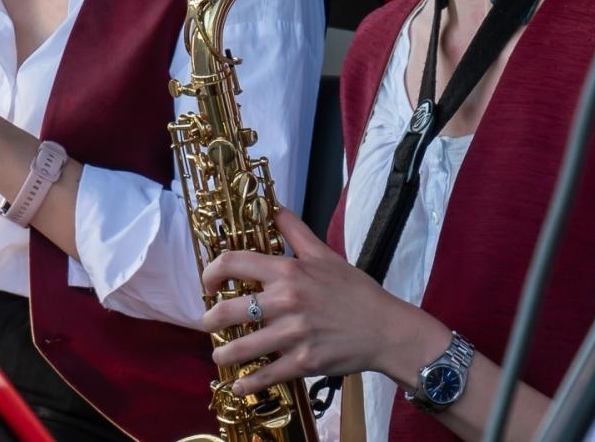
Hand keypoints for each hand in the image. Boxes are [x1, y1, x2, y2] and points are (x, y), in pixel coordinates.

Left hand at [200, 209, 445, 395]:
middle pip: (227, 311)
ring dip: (222, 355)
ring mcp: (293, 334)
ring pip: (241, 348)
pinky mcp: (303, 362)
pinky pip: (266, 375)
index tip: (209, 283)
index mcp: (288, 271)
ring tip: (218, 356)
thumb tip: (275, 207)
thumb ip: (295, 231)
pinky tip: (237, 387)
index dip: (211, 273)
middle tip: (208, 324)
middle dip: (209, 320)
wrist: (386, 330)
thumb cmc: (356, 291)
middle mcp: (285, 301)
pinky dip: (247, 384)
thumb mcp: (325, 255)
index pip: (233, 263)